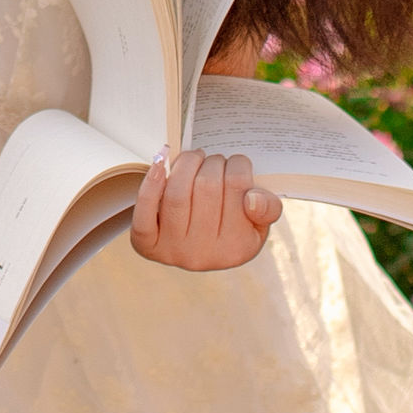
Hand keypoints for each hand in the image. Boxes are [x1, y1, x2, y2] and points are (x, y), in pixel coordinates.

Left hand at [130, 150, 281, 272]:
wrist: (197, 248)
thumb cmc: (232, 227)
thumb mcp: (259, 222)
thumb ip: (268, 208)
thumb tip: (253, 199)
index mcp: (238, 248)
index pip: (238, 186)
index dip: (237, 164)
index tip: (236, 164)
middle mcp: (205, 254)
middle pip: (206, 186)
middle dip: (212, 162)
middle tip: (215, 161)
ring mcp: (173, 250)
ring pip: (177, 193)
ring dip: (186, 163)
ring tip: (195, 158)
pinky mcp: (147, 244)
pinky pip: (144, 213)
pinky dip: (149, 184)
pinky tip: (159, 164)